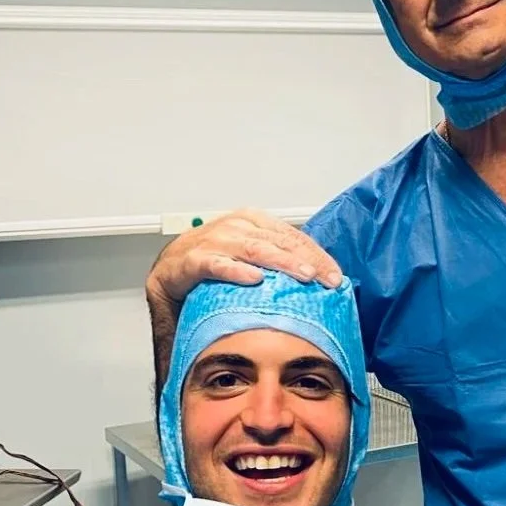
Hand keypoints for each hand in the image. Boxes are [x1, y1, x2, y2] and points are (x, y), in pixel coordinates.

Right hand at [145, 210, 342, 314]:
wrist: (169, 275)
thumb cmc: (214, 266)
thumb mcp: (250, 260)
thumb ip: (278, 265)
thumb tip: (319, 283)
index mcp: (252, 222)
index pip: (291, 237)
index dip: (316, 255)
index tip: (335, 277)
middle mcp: (234, 227)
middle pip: (277, 241)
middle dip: (306, 259)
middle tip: (326, 278)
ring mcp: (211, 241)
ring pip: (252, 249)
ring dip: (281, 262)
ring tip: (303, 276)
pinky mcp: (189, 261)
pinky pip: (215, 265)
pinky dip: (235, 270)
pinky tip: (254, 279)